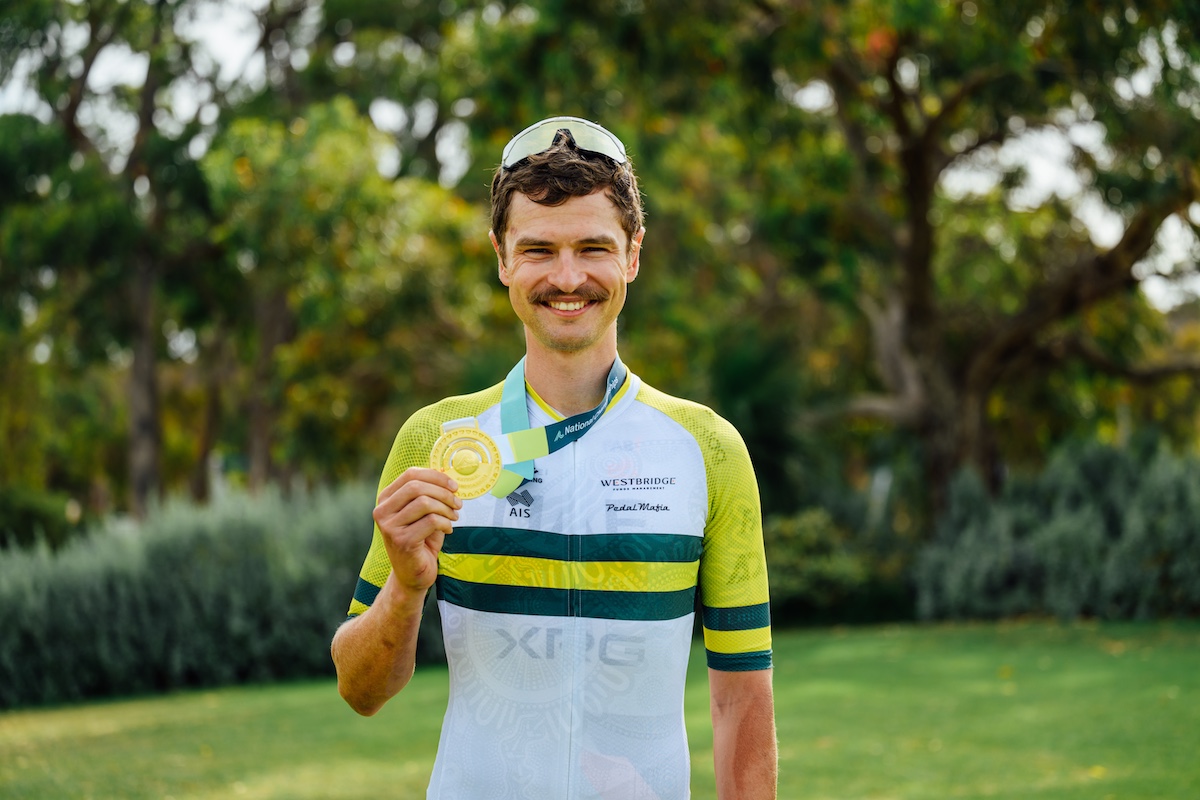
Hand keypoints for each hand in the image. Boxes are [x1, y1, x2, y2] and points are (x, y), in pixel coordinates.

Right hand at [372, 467, 461, 594]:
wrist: (413, 573)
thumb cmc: (421, 539)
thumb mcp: (424, 512)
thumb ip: (430, 493)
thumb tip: (446, 472)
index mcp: (386, 499)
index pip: (410, 474)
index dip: (436, 476)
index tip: (454, 486)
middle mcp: (382, 511)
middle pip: (417, 486)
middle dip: (443, 492)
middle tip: (457, 503)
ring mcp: (389, 527)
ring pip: (425, 502)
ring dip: (446, 508)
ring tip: (453, 517)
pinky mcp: (402, 541)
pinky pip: (431, 521)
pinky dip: (445, 523)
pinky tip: (448, 529)